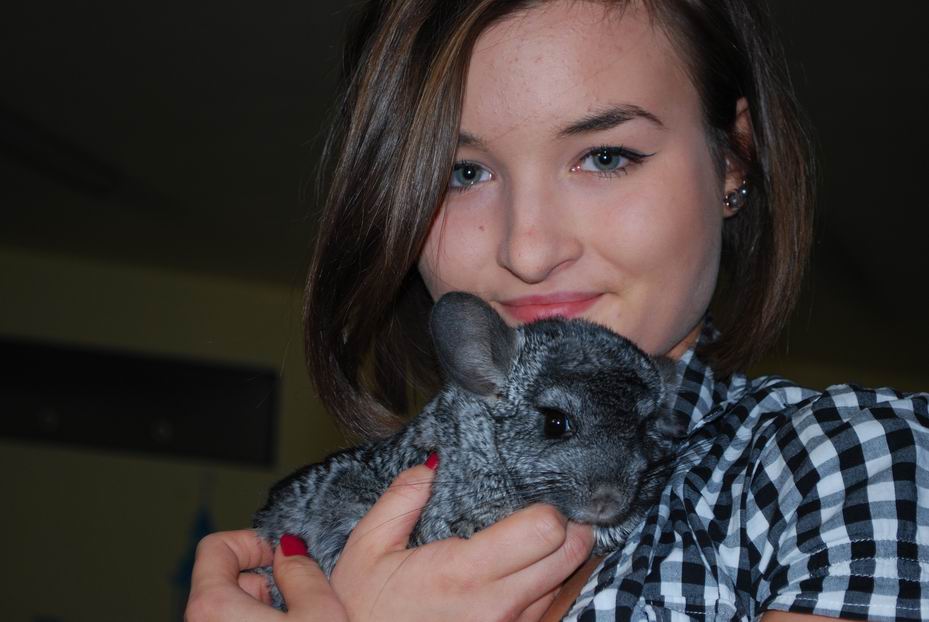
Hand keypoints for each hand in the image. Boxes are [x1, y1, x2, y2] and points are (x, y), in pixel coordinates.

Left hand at [185, 529, 347, 621]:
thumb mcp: (319, 612)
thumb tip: (291, 550)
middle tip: (300, 594)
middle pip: (227, 579)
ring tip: (300, 619)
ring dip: (267, 607)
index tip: (281, 552)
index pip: (214, 547)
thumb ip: (302, 570)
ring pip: (234, 608)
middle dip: (267, 579)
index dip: (253, 542)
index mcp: (211, 607)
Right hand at [329, 463, 594, 621]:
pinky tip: (522, 574)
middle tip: (547, 514)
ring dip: (558, 558)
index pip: (545, 530)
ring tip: (533, 542)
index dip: (549, 507)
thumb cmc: (362, 607)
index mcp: (464, 572)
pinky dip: (546, 587)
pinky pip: (549, 609)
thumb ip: (402, 498)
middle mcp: (498, 606)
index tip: (536, 497)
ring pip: (566, 582)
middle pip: (571, 554)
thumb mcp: (368, 546)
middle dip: (568, 527)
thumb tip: (434, 463)